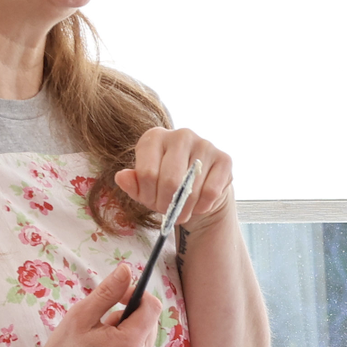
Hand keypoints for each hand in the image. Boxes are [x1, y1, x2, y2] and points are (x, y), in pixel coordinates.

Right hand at [22, 263, 160, 346]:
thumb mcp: (80, 316)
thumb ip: (107, 292)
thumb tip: (126, 269)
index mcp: (128, 345)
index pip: (152, 307)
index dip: (137, 295)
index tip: (119, 296)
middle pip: (150, 323)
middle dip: (130, 317)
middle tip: (103, 325)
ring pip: (147, 340)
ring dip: (130, 335)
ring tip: (104, 343)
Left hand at [115, 127, 232, 230]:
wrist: (198, 186)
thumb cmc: (164, 185)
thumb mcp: (143, 186)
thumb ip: (131, 183)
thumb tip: (121, 177)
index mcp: (154, 137)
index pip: (147, 173)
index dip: (148, 195)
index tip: (150, 202)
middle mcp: (180, 135)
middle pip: (170, 181)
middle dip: (167, 204)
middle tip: (168, 211)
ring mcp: (204, 144)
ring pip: (191, 189)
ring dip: (184, 209)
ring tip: (182, 210)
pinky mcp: (224, 158)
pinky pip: (210, 192)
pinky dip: (202, 206)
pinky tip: (198, 204)